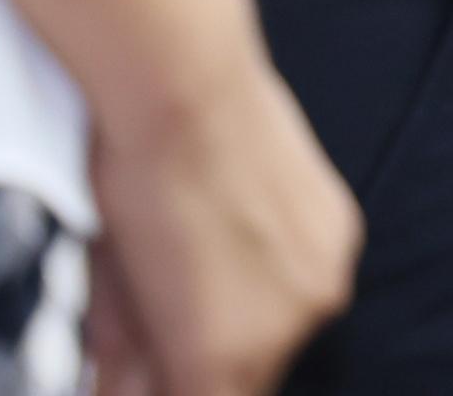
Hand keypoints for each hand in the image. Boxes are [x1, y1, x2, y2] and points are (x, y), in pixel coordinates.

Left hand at [80, 48, 357, 395]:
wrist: (186, 88)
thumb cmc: (134, 181)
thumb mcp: (110, 295)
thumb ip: (125, 364)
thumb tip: (122, 388)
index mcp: (222, 356)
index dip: (171, 386)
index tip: (156, 369)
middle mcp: (288, 328)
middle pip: (247, 381)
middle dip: (207, 361)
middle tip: (168, 319)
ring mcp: (324, 278)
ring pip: (283, 334)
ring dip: (247, 321)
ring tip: (200, 264)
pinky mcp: (342, 234)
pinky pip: (308, 282)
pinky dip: (277, 276)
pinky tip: (236, 234)